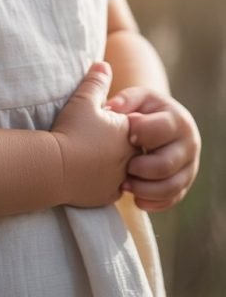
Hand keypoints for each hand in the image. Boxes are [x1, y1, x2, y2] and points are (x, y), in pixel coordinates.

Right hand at [52, 62, 134, 207]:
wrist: (54, 167)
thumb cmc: (71, 130)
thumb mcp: (83, 99)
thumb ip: (97, 81)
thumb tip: (104, 64)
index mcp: (128, 133)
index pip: (134, 125)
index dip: (117, 121)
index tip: (103, 119)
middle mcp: (130, 158)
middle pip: (131, 148)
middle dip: (118, 143)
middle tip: (97, 137)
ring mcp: (119, 179)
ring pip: (123, 170)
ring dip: (112, 164)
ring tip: (92, 156)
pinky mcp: (107, 196)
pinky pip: (111, 188)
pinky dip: (103, 181)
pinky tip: (89, 173)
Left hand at [106, 87, 200, 211]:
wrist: (160, 124)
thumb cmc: (145, 110)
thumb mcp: (138, 99)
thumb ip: (125, 100)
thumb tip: (110, 110)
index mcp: (178, 120)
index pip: (162, 130)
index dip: (140, 133)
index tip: (125, 136)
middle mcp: (189, 145)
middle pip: (165, 164)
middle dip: (140, 168)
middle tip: (124, 165)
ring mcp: (190, 167)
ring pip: (170, 187)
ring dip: (144, 189)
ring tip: (124, 184)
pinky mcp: (184, 185)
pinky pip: (171, 200)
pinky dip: (151, 202)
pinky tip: (135, 198)